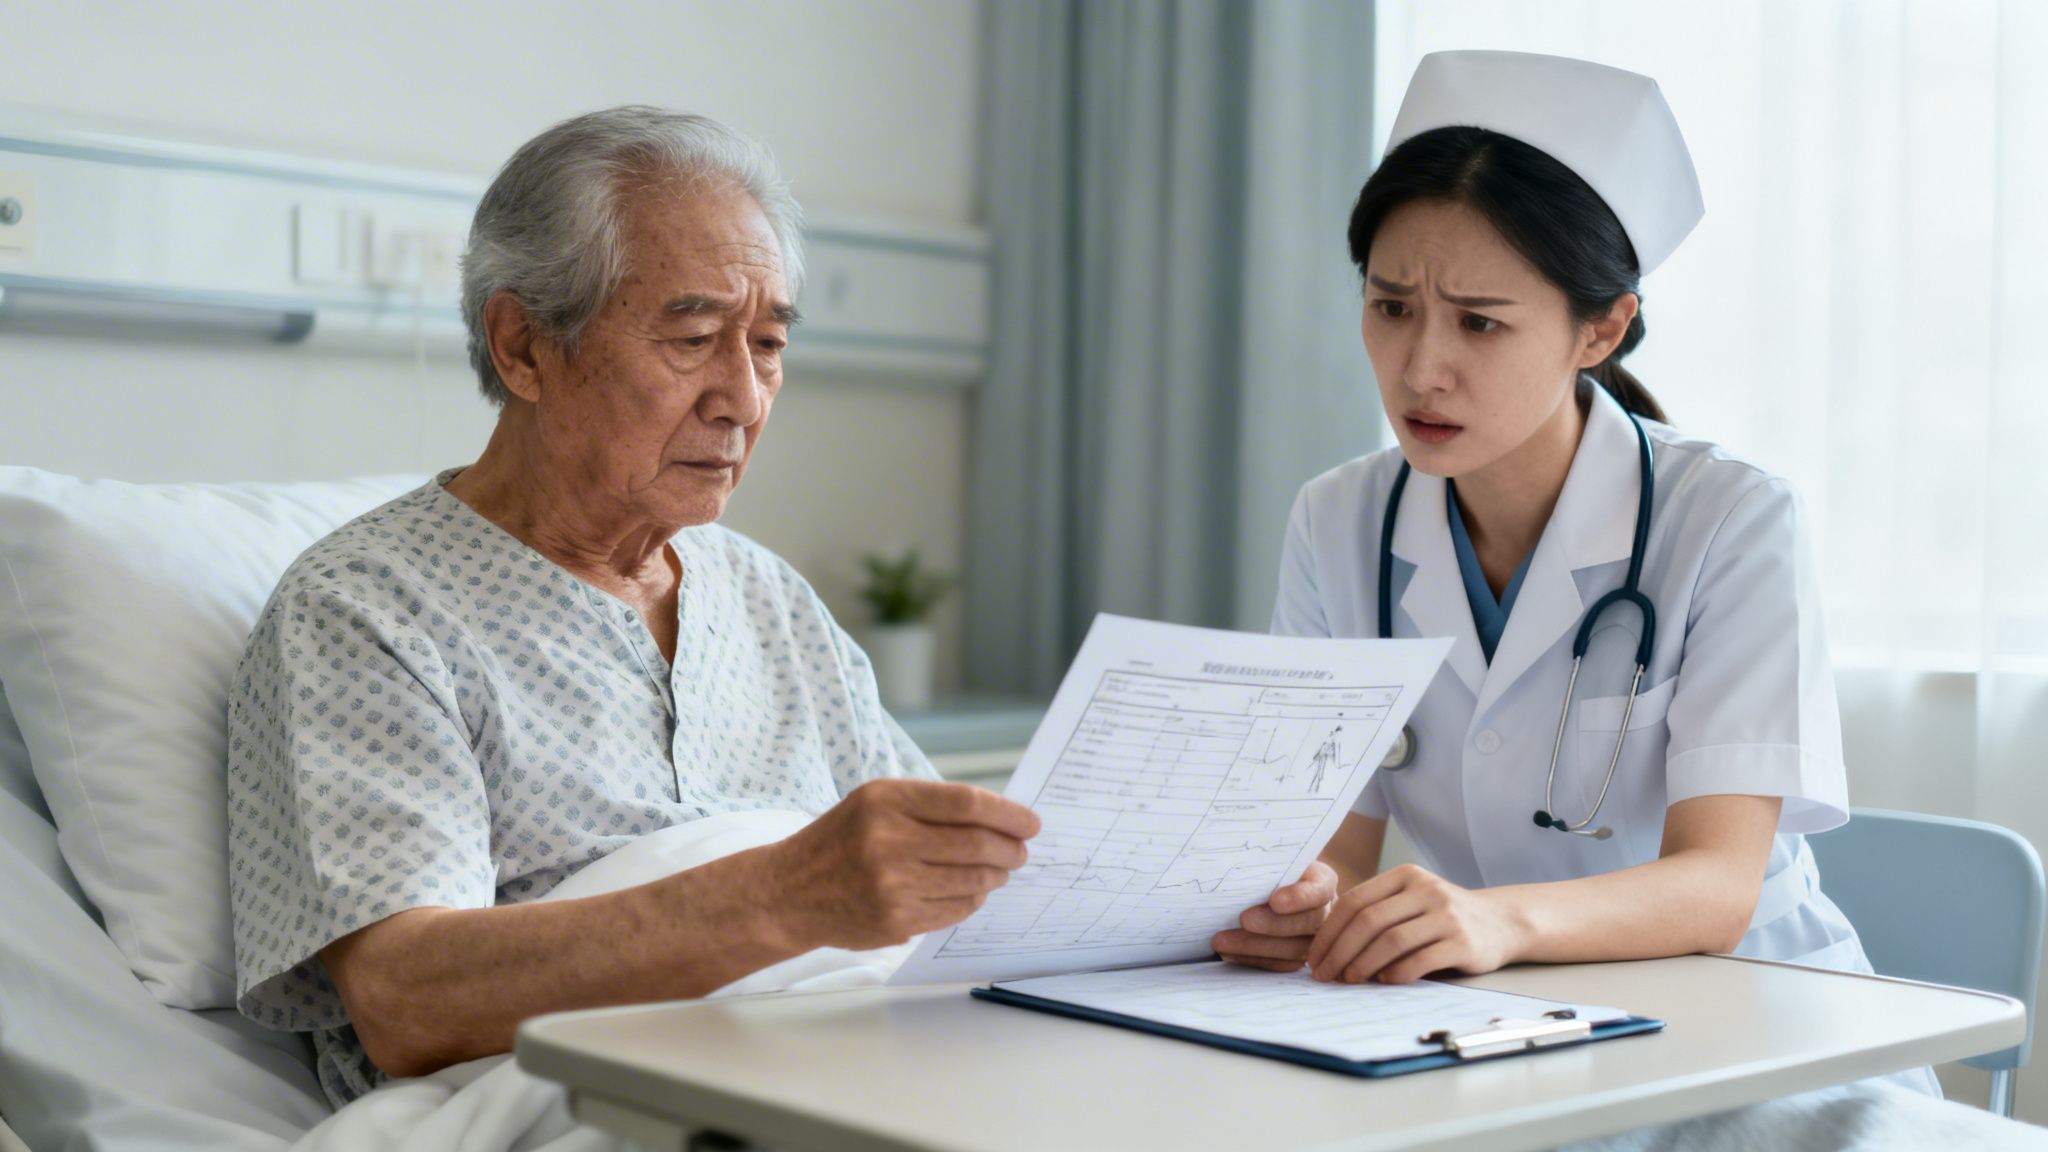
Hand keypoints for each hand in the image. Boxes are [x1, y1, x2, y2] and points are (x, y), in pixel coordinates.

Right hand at [772, 778, 1040, 949]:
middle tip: (1021, 852)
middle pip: (976, 844)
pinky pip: (954, 910)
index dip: (1007, 813)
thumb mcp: (873, 802)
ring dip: (995, 876)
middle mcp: (889, 841)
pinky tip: (973, 891)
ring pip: (971, 880)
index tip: (1030, 823)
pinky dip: (972, 899)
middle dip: (1010, 849)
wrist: (790, 892)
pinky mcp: (896, 920)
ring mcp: (893, 885)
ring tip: (1000, 871)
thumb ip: (928, 806)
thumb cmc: (839, 840)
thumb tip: (995, 818)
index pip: (966, 803)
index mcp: (886, 801)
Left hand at [1211, 861, 1337, 971]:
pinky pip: (1280, 965)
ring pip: (1294, 949)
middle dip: (1274, 924)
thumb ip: (1262, 863)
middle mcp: (1324, 912)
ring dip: (1256, 946)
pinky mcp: (1296, 958)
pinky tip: (1228, 953)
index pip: (1320, 889)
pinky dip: (1253, 959)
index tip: (1275, 900)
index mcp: (1321, 881)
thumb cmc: (1263, 867)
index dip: (1301, 897)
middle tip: (1244, 920)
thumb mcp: (1267, 859)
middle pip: (1309, 922)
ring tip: (1222, 941)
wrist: (1260, 885)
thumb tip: (1234, 864)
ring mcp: (1314, 938)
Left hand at [1306, 864, 1524, 983]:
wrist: (1501, 923)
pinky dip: (1396, 973)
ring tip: (1349, 980)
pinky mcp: (1463, 942)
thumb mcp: (1411, 902)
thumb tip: (1327, 948)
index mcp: (1405, 877)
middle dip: (1339, 951)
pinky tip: (1383, 982)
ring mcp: (1446, 915)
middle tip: (1324, 974)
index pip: (1355, 901)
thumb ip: (1377, 914)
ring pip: (1391, 941)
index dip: (1329, 931)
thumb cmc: (1442, 917)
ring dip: (1363, 964)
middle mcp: (1426, 890)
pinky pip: (1420, 960)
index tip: (1314, 956)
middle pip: (1369, 921)